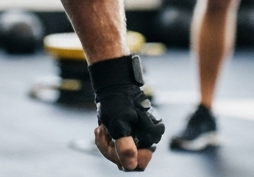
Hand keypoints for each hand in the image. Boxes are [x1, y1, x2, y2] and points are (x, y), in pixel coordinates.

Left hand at [90, 56, 163, 171]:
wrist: (112, 87)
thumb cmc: (116, 102)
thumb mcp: (118, 124)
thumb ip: (124, 146)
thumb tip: (131, 165)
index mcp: (151, 136)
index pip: (139, 163)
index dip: (123, 157)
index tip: (112, 141)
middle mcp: (148, 139)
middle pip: (129, 160)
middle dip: (112, 149)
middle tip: (102, 132)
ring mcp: (140, 138)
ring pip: (122, 155)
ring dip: (108, 144)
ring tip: (102, 128)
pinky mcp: (131, 136)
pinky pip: (119, 148)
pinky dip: (108, 141)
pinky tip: (103, 129)